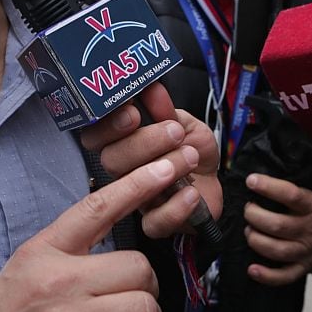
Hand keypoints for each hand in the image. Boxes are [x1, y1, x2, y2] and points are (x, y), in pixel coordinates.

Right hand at [0, 157, 188, 311]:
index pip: (96, 210)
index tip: (163, 168)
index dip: (136, 185)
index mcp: (41, 253)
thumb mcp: (25, 268)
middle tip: (130, 300)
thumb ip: (67, 248)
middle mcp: (57, 284)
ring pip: (147, 310)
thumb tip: (120, 234)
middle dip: (145, 287)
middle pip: (138, 269)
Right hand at [78, 82, 220, 237]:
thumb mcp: (183, 123)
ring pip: (129, 188)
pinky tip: (191, 192)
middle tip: (174, 132)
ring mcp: (136, 199)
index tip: (132, 111)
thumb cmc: (192, 150)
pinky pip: (154, 222)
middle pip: (110, 160)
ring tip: (190, 156)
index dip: (107, 125)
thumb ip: (166, 109)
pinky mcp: (156, 222)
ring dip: (163, 168)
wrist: (215, 182)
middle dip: (143, 142)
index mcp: (122, 143)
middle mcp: (124, 171)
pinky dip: (175, 207)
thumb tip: (151, 88)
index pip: (96, 135)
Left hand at [242, 175, 311, 285]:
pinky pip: (284, 277)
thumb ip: (291, 194)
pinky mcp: (304, 268)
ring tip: (249, 230)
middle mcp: (311, 230)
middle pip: (277, 225)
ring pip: (276, 250)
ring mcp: (307, 252)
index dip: (268, 187)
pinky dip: (266, 276)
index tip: (251, 181)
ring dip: (255, 240)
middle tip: (248, 209)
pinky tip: (252, 269)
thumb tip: (257, 184)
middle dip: (254, 215)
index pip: (291, 195)